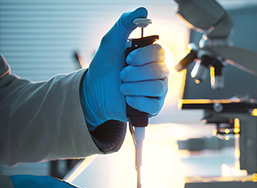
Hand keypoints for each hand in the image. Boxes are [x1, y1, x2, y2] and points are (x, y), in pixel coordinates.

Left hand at [81, 7, 168, 129]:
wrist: (94, 93)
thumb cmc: (105, 67)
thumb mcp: (111, 41)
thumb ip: (125, 23)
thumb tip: (143, 10)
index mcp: (152, 57)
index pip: (160, 52)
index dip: (143, 56)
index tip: (127, 59)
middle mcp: (159, 72)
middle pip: (159, 71)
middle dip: (135, 73)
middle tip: (121, 75)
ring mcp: (158, 91)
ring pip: (157, 87)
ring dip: (133, 87)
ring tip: (122, 87)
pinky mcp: (154, 107)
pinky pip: (153, 105)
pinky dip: (136, 101)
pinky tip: (127, 99)